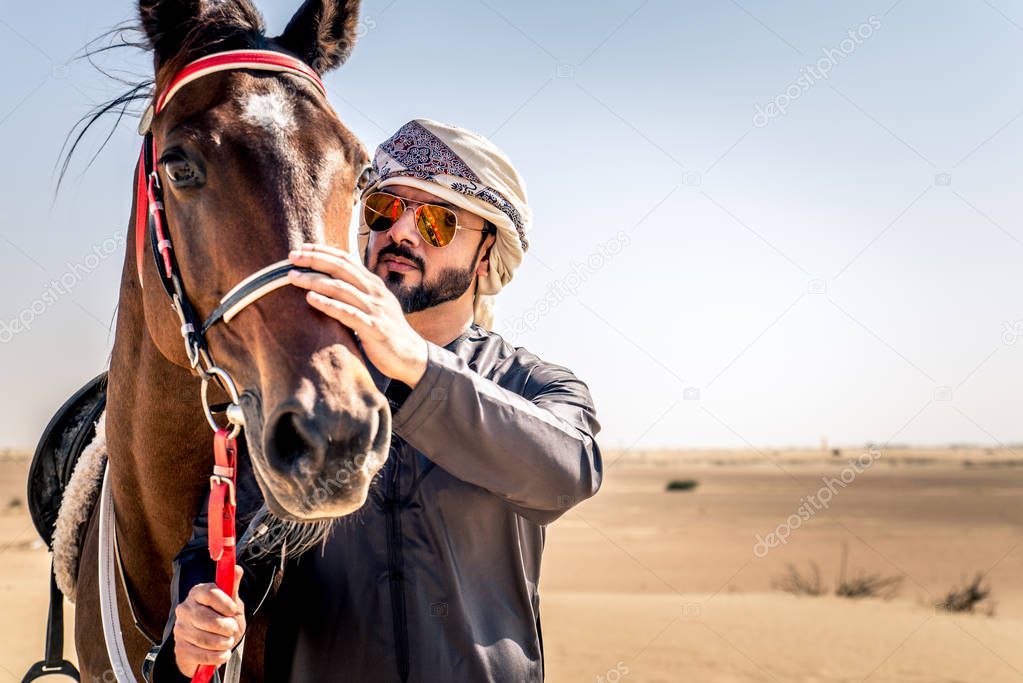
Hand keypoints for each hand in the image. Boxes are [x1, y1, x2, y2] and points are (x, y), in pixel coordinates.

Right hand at [173, 566, 245, 676]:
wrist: (211, 645)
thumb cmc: (222, 619)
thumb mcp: (231, 603)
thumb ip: (232, 587)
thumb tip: (237, 569)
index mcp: (197, 593)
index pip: (209, 593)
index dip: (225, 603)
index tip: (234, 611)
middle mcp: (185, 609)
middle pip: (207, 618)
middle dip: (226, 627)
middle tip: (232, 629)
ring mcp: (180, 629)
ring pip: (205, 639)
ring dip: (223, 643)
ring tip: (228, 641)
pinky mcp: (180, 648)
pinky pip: (201, 654)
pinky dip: (217, 656)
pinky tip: (223, 654)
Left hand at [287, 243, 428, 386]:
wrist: (411, 356)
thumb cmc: (386, 330)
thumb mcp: (374, 305)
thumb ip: (356, 292)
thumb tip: (331, 281)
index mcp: (373, 284)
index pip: (346, 260)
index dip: (323, 251)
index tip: (302, 247)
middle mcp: (375, 292)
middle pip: (341, 268)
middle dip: (314, 260)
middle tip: (292, 257)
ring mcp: (375, 309)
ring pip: (341, 288)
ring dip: (314, 280)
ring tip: (293, 277)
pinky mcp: (374, 328)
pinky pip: (348, 313)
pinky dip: (328, 304)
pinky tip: (311, 299)